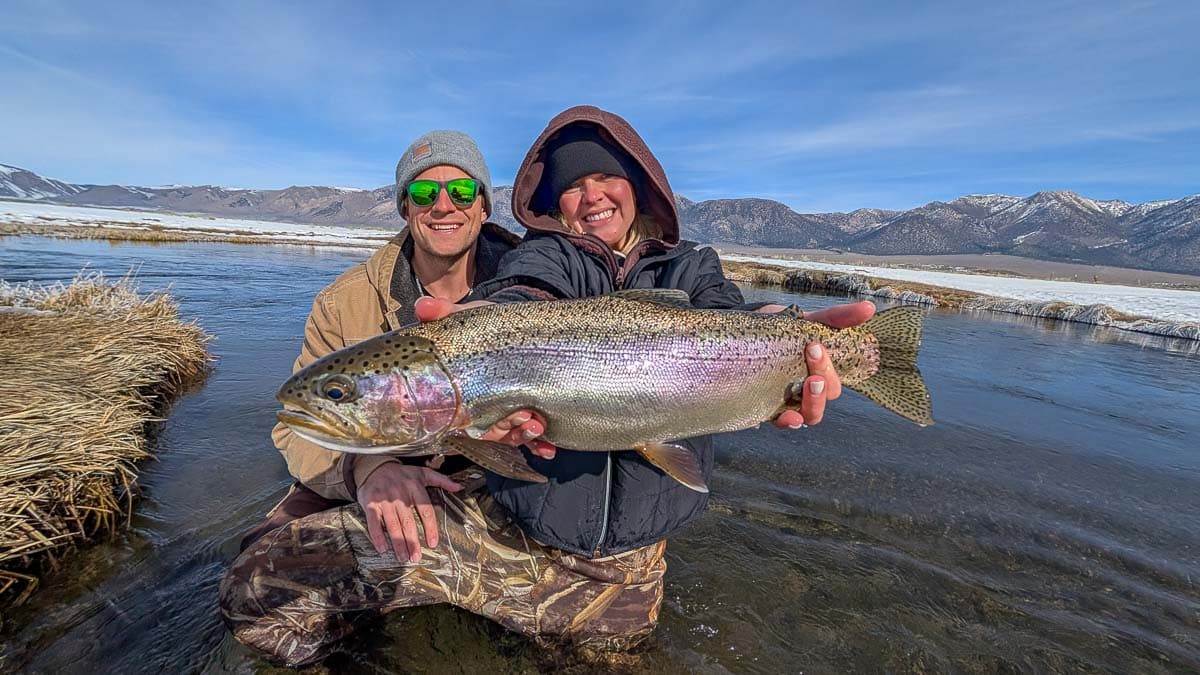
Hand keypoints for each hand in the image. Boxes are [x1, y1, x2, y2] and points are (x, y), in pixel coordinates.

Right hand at [356, 462, 461, 562]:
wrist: (376, 466)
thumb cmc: (402, 474)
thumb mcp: (423, 473)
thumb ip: (441, 480)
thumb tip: (458, 487)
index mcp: (415, 487)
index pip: (426, 511)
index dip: (430, 528)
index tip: (432, 543)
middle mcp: (400, 494)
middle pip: (408, 522)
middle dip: (412, 542)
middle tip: (416, 557)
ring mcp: (384, 499)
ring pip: (393, 525)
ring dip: (398, 543)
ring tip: (403, 557)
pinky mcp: (370, 503)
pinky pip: (373, 522)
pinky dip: (377, 537)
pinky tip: (382, 548)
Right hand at [413, 297, 556, 458]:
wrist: (512, 323)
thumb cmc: (483, 326)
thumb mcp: (466, 317)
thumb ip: (444, 312)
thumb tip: (423, 306)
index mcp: (465, 392)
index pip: (467, 417)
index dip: (482, 424)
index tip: (500, 416)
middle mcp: (482, 407)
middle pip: (491, 431)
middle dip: (509, 430)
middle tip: (527, 418)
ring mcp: (505, 410)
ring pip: (511, 435)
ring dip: (526, 438)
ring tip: (539, 429)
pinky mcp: (526, 409)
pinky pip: (531, 436)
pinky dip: (540, 445)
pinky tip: (549, 449)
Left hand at [759, 301, 875, 427]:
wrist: (744, 330)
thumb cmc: (781, 328)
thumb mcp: (808, 320)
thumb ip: (837, 316)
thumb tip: (869, 307)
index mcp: (820, 372)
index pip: (834, 380)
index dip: (829, 368)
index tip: (814, 345)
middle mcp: (807, 390)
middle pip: (825, 398)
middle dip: (823, 381)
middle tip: (811, 358)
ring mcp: (789, 401)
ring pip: (810, 415)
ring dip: (814, 404)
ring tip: (807, 386)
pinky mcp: (768, 408)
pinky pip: (780, 422)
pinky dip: (786, 422)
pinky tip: (786, 416)